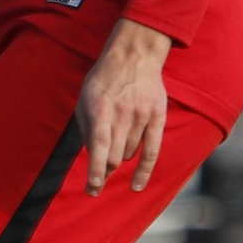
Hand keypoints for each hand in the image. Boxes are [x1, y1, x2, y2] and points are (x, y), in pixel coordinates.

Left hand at [75, 19, 171, 195]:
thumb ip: (86, 128)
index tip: (93, 186)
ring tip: (115, 143)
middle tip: (96, 183)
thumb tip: (92, 158)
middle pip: (115, 156)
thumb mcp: (85, 99)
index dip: (97, 167)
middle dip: (105, 171)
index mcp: (101, 108)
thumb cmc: (103, 80)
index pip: (100, 144)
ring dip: (119, 158)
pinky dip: (144, 171)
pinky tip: (137, 186)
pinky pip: (152, 152)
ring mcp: (142, 116)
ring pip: (129, 154)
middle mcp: (123, 114)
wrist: (134, 56)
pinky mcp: (157, 118)